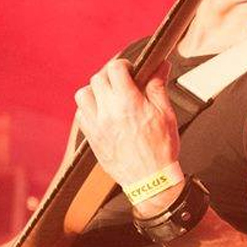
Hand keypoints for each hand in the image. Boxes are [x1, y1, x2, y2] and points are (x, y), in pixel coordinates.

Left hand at [74, 58, 179, 190]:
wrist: (151, 181)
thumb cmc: (161, 149)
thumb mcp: (166, 114)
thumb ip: (158, 86)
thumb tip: (161, 65)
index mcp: (129, 103)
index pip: (115, 68)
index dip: (124, 65)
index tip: (131, 70)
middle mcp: (108, 112)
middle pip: (97, 78)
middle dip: (110, 76)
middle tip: (122, 82)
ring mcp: (97, 126)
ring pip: (83, 94)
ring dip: (95, 91)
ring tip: (109, 96)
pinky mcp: (91, 139)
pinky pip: (80, 115)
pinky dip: (88, 109)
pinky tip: (102, 113)